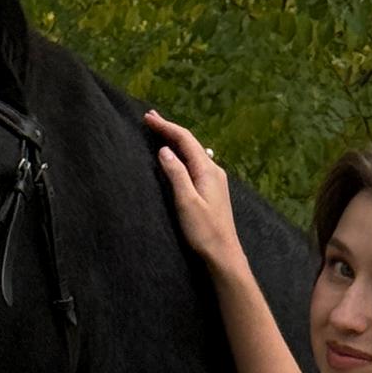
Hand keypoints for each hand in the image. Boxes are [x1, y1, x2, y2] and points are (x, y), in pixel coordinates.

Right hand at [144, 108, 243, 279]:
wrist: (223, 255)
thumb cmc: (204, 231)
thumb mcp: (186, 201)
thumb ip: (176, 173)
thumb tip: (164, 150)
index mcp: (207, 170)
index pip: (184, 140)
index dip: (166, 127)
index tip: (148, 118)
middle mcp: (213, 170)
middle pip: (190, 143)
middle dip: (170, 130)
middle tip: (151, 119)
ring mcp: (215, 180)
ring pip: (193, 153)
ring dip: (176, 141)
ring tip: (161, 132)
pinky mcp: (212, 191)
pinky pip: (195, 164)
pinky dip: (182, 155)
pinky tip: (178, 156)